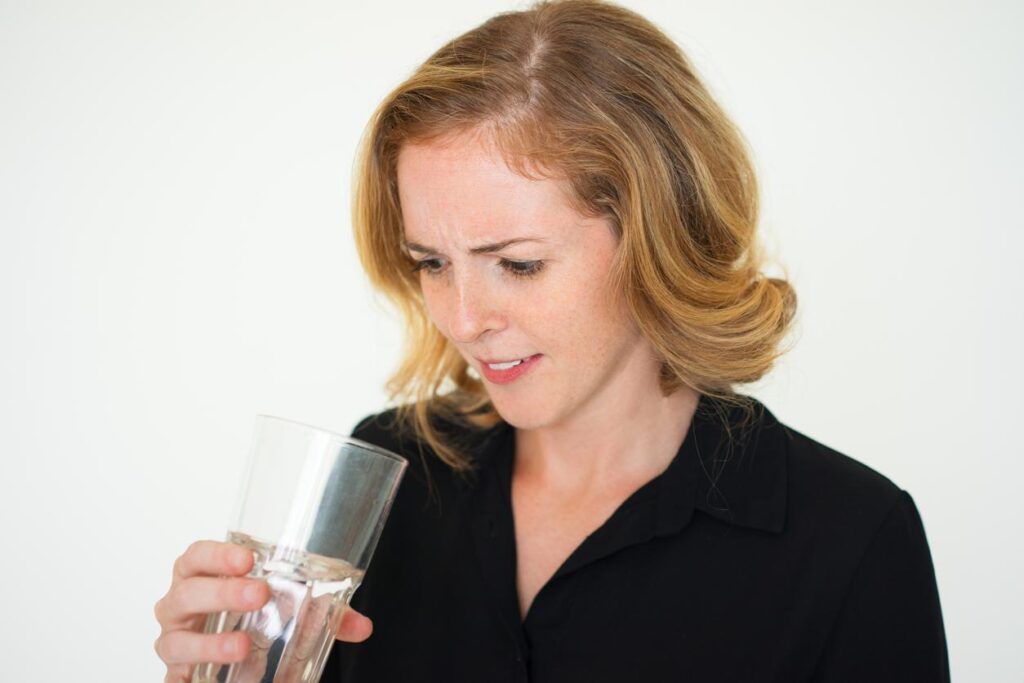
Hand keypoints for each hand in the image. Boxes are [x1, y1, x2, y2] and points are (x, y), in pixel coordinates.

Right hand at [153, 540, 373, 682]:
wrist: (230, 648)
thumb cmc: (252, 612)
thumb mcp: (289, 605)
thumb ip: (326, 612)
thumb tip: (361, 626)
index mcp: (203, 575)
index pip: (198, 555)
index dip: (218, 554)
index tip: (248, 558)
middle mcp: (181, 604)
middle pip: (188, 592)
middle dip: (222, 592)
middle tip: (258, 594)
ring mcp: (176, 639)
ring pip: (175, 638)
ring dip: (209, 642)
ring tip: (243, 646)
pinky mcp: (177, 672)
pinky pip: (172, 679)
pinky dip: (181, 681)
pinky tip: (194, 682)